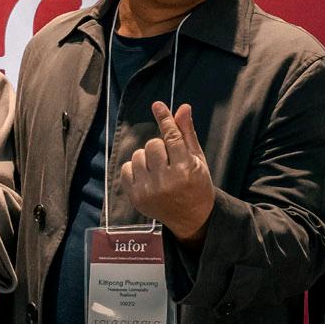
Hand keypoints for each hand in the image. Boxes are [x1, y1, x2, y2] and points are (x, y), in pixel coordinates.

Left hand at [122, 101, 214, 243]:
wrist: (191, 218)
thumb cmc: (197, 185)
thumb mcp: (198, 160)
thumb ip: (187, 134)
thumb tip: (183, 107)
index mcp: (185, 171)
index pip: (172, 138)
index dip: (165, 120)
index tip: (157, 105)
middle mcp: (166, 181)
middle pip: (153, 144)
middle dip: (160, 147)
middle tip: (169, 160)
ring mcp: (149, 191)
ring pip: (138, 155)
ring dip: (147, 158)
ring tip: (158, 170)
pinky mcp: (136, 198)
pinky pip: (126, 169)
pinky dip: (135, 168)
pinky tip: (147, 176)